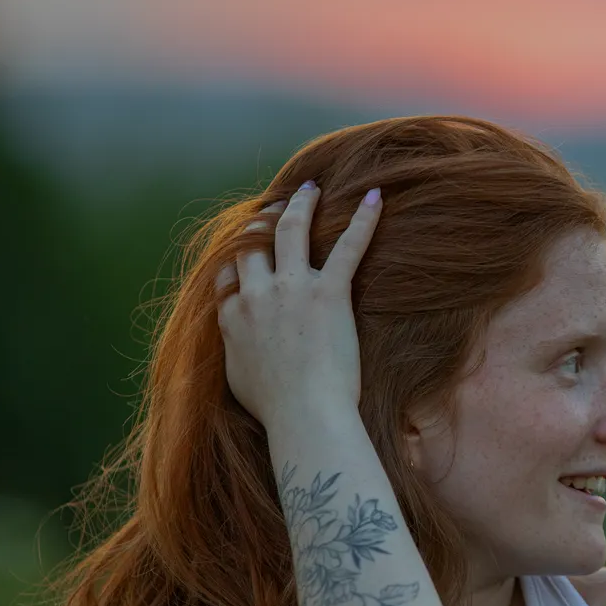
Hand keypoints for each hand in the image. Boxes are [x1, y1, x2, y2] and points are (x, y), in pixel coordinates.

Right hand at [215, 182, 382, 428]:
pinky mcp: (329, 292)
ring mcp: (292, 289)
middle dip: (263, 220)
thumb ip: (234, 348)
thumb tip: (236, 340)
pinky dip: (364, 219)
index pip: (228, 272)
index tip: (249, 246)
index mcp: (233, 315)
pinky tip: (376, 198)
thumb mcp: (237, 378)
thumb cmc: (274, 408)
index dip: (239, 256)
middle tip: (276, 207)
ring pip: (291, 230)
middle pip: (253, 241)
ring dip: (301, 205)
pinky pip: (348, 246)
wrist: (303, 415)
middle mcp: (256, 294)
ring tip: (311, 189)